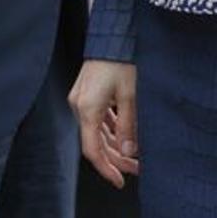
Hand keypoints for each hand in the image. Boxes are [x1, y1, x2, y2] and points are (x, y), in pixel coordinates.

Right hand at [70, 59, 139, 188]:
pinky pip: (97, 119)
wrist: (112, 36)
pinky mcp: (86, 93)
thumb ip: (128, 127)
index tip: (119, 181)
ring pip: (97, 131)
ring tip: (135, 153)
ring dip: (115, 144)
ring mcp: (81, 99)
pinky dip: (110, 129)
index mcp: (87, 109)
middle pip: (96, 142)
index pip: (93, 150)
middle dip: (116, 158)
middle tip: (137, 167)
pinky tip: (124, 134)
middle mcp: (79, 106)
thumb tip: (129, 152)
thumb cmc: (121, 61)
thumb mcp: (130, 96)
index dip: (106, 169)